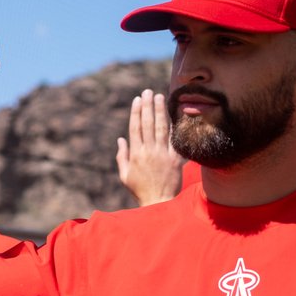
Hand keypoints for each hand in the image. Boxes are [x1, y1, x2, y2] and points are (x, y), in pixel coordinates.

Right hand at [116, 89, 183, 205]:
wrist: (158, 203)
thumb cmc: (140, 190)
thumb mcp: (124, 175)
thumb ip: (122, 156)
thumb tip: (121, 139)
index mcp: (135, 154)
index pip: (135, 128)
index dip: (136, 112)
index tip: (137, 99)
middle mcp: (148, 151)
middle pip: (147, 124)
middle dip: (147, 106)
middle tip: (148, 92)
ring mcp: (162, 155)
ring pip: (161, 128)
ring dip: (160, 111)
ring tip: (160, 97)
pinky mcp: (175, 160)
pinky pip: (175, 141)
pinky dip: (174, 127)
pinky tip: (174, 115)